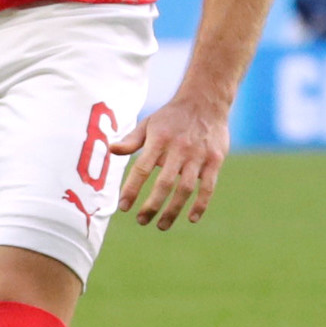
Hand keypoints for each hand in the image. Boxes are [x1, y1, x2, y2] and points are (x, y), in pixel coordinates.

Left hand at [112, 95, 229, 230]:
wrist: (206, 100)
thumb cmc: (172, 117)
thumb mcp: (149, 124)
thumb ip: (131, 140)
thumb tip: (111, 149)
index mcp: (159, 140)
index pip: (142, 168)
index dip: (132, 189)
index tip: (124, 207)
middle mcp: (179, 149)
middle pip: (164, 183)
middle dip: (152, 205)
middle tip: (141, 221)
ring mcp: (198, 156)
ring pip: (185, 188)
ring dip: (173, 210)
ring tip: (161, 226)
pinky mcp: (215, 160)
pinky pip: (208, 187)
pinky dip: (201, 204)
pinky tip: (191, 218)